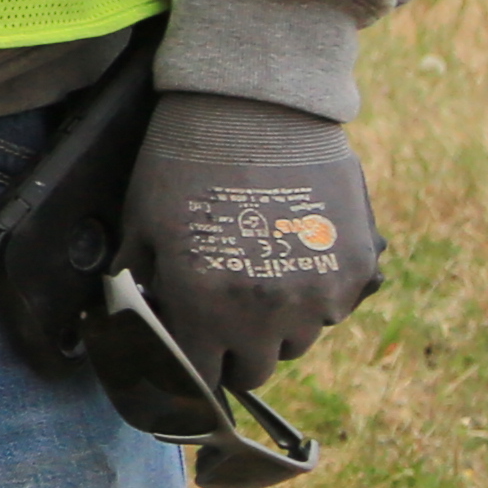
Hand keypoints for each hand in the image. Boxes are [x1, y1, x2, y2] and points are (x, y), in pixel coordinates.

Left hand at [125, 93, 382, 395]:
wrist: (254, 110)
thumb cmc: (184, 164)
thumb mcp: (141, 225)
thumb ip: (138, 285)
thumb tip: (133, 324)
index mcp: (203, 307)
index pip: (200, 378)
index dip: (192, 372)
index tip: (193, 360)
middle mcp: (263, 314)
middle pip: (254, 368)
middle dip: (235, 351)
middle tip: (224, 315)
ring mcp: (316, 296)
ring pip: (297, 342)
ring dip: (277, 325)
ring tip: (259, 274)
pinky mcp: (355, 272)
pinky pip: (332, 308)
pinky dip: (315, 293)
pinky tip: (293, 251)